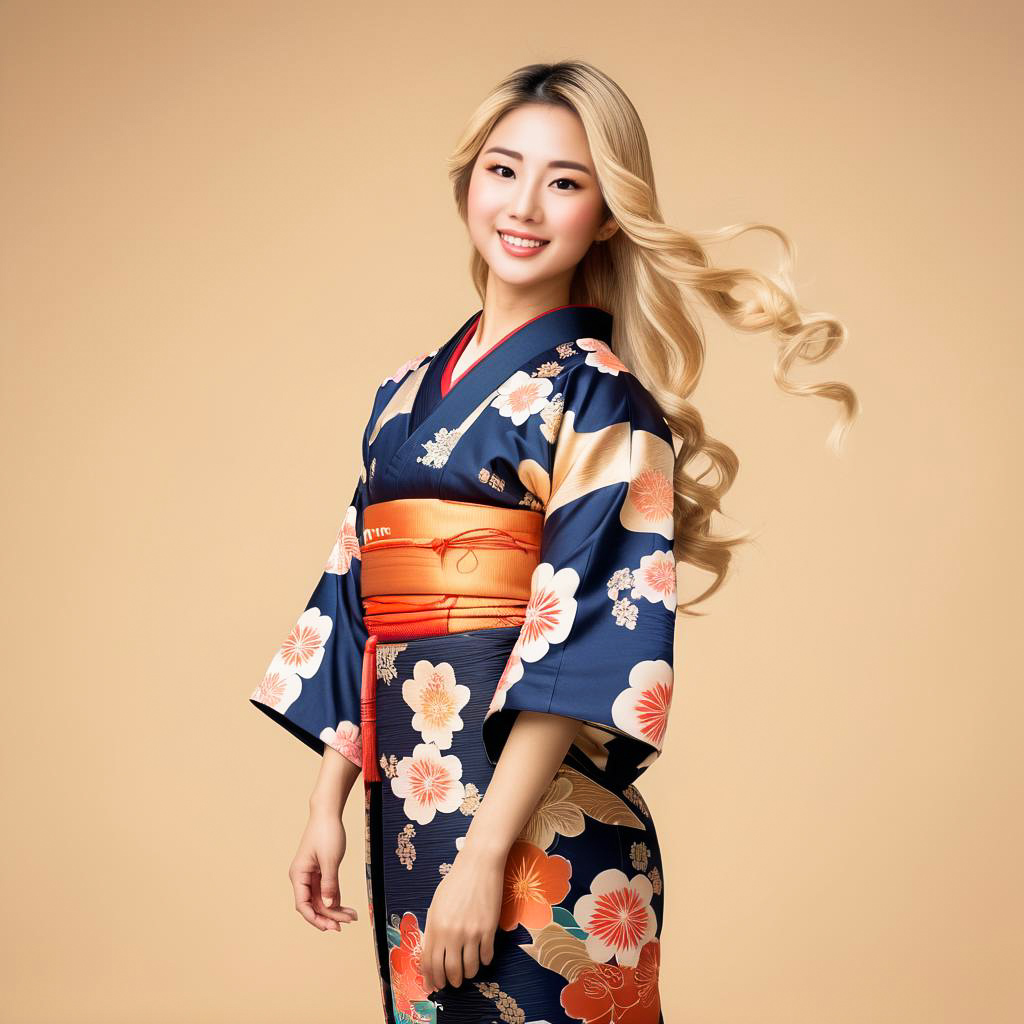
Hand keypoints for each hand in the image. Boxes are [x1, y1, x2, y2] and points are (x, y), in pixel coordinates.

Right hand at [289, 807, 359, 930]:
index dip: (315, 919)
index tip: (330, 927)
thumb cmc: (326, 832)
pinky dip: (337, 899)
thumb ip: (330, 883)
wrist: (328, 813)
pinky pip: (327, 891)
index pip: (303, 905)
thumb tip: (330, 905)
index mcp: (298, 875)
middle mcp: (302, 877)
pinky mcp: (321, 871)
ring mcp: (312, 875)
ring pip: (322, 899)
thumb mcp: (330, 859)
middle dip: (329, 916)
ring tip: (352, 917)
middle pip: (314, 904)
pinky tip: (348, 908)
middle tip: (346, 924)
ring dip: (335, 909)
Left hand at [420, 843, 504, 991]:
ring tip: (468, 973)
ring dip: (468, 974)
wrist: (478, 865)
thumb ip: (433, 928)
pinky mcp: (488, 930)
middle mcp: (451, 933)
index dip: (432, 977)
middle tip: (452, 983)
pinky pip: (486, 956)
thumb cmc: (456, 882)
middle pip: (449, 970)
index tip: (434, 985)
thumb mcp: (437, 904)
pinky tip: (482, 958)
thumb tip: (431, 952)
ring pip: (469, 968)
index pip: (430, 962)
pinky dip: (484, 961)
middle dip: (450, 981)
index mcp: (435, 926)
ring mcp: (471, 932)